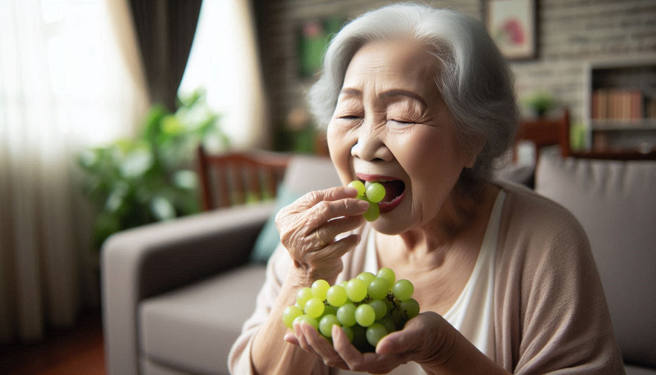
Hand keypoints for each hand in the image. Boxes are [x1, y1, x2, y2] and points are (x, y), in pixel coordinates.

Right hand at [275, 186, 368, 284]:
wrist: (306, 272)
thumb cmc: (311, 239)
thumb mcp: (310, 220)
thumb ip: (324, 204)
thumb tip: (352, 192)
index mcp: (286, 216)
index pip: (314, 198)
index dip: (336, 193)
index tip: (355, 192)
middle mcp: (292, 231)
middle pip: (323, 211)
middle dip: (346, 205)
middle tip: (363, 205)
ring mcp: (304, 247)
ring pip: (332, 229)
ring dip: (350, 222)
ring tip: (361, 219)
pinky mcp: (317, 261)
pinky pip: (339, 247)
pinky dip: (351, 241)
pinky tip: (355, 238)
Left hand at [284, 312, 453, 373]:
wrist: (428, 336)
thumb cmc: (426, 333)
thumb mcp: (418, 334)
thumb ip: (400, 341)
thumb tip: (382, 347)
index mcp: (379, 363)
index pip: (355, 360)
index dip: (342, 346)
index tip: (335, 327)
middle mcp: (365, 362)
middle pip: (335, 359)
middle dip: (316, 343)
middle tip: (302, 325)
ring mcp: (358, 354)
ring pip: (328, 354)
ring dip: (310, 341)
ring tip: (294, 326)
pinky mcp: (354, 344)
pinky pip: (330, 344)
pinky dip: (314, 337)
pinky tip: (298, 328)